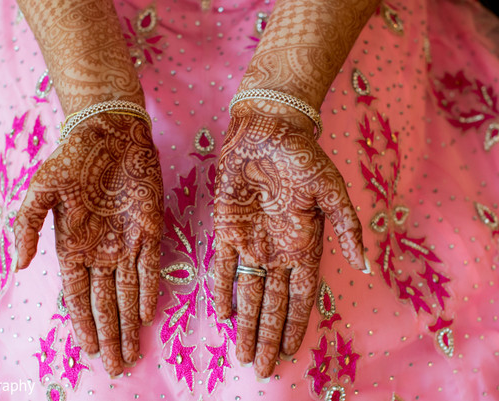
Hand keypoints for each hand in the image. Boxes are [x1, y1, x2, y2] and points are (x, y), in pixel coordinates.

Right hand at [14, 113, 162, 377]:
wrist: (108, 133)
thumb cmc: (72, 160)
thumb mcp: (40, 190)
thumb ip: (27, 226)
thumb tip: (23, 266)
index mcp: (72, 247)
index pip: (78, 296)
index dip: (84, 324)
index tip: (90, 350)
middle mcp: (100, 252)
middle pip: (105, 303)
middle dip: (110, 335)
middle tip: (117, 367)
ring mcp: (126, 243)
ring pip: (128, 293)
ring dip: (129, 323)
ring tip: (132, 353)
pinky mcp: (149, 230)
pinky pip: (150, 268)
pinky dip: (148, 292)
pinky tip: (146, 316)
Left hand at [213, 103, 365, 378]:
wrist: (267, 129)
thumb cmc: (303, 157)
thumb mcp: (331, 191)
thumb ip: (347, 227)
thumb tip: (366, 265)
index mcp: (304, 245)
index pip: (301, 297)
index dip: (295, 325)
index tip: (290, 353)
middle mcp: (277, 250)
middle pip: (273, 304)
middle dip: (268, 336)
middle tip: (261, 368)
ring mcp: (251, 241)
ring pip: (248, 293)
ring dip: (246, 323)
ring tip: (243, 352)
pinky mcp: (227, 228)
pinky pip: (222, 266)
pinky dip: (222, 290)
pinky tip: (223, 314)